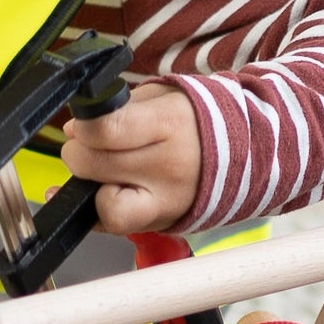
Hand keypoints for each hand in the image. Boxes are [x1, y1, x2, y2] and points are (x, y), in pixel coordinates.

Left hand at [60, 82, 201, 234]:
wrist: (248, 152)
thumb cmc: (196, 121)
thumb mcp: (161, 96)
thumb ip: (115, 109)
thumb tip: (74, 130)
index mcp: (169, 124)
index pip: (104, 130)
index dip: (82, 127)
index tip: (83, 125)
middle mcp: (168, 167)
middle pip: (93, 165)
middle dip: (79, 152)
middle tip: (91, 146)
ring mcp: (167, 201)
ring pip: (102, 206)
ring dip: (89, 187)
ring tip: (102, 172)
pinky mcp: (162, 223)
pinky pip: (113, 227)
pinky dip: (96, 213)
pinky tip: (95, 195)